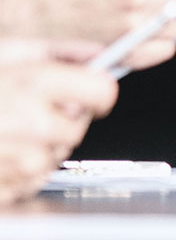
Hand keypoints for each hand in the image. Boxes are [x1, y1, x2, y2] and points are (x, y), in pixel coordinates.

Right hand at [0, 38, 119, 203]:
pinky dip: (17, 172)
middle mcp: (32, 123)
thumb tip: (97, 53)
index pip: (102, 92)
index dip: (96, 92)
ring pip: (53, 157)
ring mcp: (19, 161)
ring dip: (37, 148)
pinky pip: (29, 182)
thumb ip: (54, 50)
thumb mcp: (4, 52)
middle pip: (77, 128)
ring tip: (2, 132)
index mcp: (34, 83)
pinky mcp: (6, 189)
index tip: (87, 93)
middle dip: (61, 121)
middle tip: (28, 113)